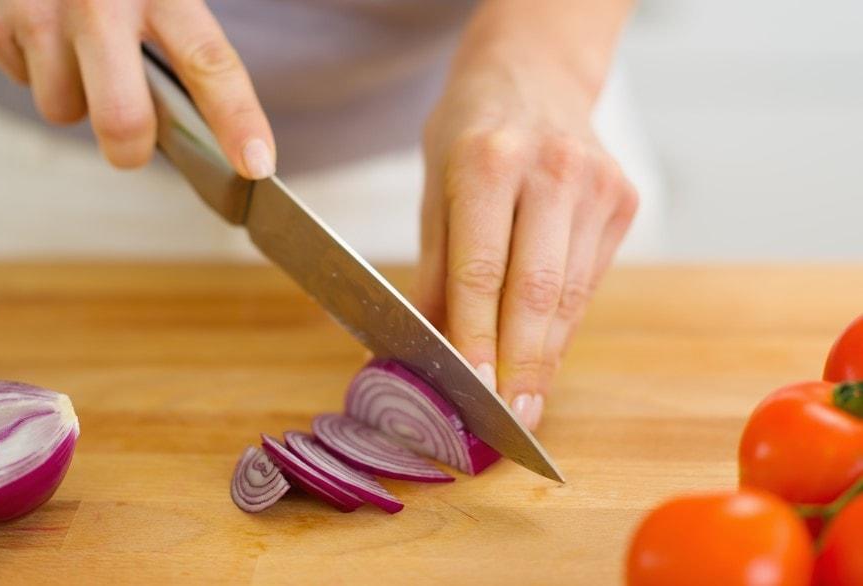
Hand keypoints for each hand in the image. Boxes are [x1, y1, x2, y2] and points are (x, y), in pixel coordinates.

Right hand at [0, 0, 273, 177]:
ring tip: (76, 53)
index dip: (238, 120)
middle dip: (130, 150)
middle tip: (133, 142)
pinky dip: (36, 71)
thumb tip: (215, 131)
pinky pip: (23, 83)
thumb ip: (181, 43)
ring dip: (75, 99)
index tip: (257, 165)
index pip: (210, 63)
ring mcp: (41, 9)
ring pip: (64, 110)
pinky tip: (43, 35)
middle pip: (124, 119)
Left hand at [417, 60, 637, 429]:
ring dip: (548, 355)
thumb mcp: (435, 188)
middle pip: (538, 292)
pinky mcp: (623, 200)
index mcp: (489, 161)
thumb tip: (422, 349)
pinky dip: (565, 325)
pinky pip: (590, 281)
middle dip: (523, 365)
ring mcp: (597, 184)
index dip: (478, 339)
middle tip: (513, 420)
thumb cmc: (471, 132)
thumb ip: (437, 273)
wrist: (535, 74)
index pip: (483, 271)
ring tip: (528, 401)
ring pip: (571, 294)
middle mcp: (552, 169)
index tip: (473, 392)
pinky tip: (547, 353)